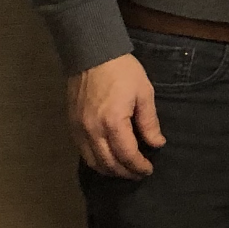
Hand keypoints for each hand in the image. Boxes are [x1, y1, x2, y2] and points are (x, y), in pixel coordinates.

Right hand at [67, 53, 164, 177]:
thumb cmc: (122, 71)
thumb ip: (149, 122)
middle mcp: (93, 131)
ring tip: (124, 170)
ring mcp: (79, 129)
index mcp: (113, 123)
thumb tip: (156, 143)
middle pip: (109, 164)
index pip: (127, 155)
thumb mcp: (144, 93)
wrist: (92, 54)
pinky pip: (82, 152)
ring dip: (109, 170)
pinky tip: (107, 159)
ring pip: (93, 162)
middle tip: (138, 173)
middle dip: (125, 173)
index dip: (139, 166)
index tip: (149, 169)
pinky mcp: (71, 125)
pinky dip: (96, 161)